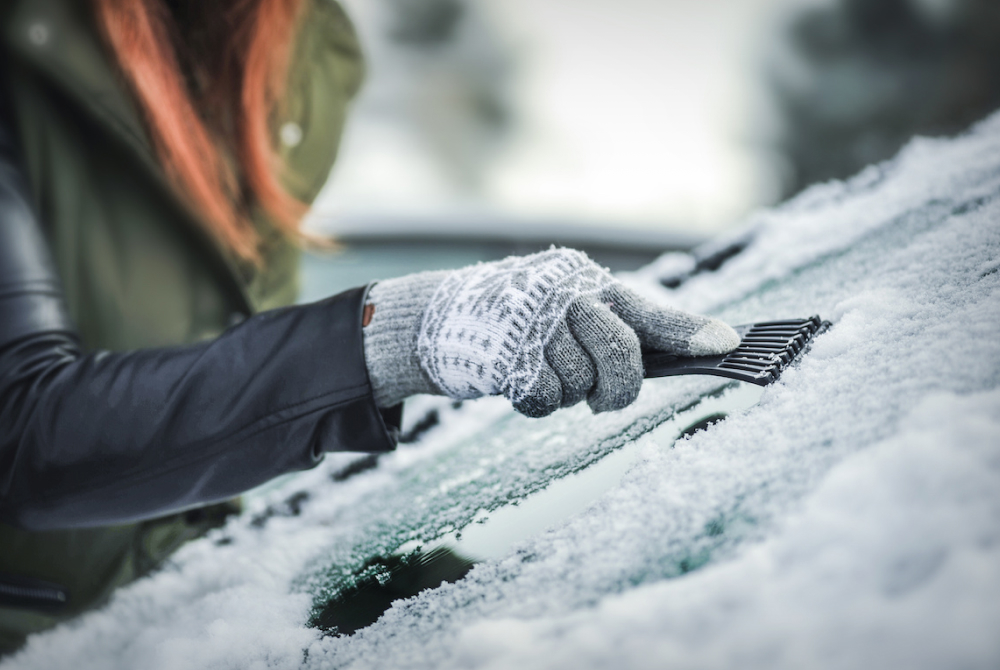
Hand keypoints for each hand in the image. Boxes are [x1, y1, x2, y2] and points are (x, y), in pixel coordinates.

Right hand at [362, 248, 738, 416]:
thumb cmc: (522, 319)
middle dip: (617, 387)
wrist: (442, 316)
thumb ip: (620, 329)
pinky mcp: (505, 354)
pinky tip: (516, 380)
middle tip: (603, 398)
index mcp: (590, 285)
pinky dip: (536, 403)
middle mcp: (567, 296)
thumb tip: (686, 354)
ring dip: (566, 392)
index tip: (728, 345)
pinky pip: (544, 401)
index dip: (689, 331)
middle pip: (621, 354)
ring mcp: (535, 324)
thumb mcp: (570, 310)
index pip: (648, 310)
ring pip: (581, 385)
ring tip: (540, 370)